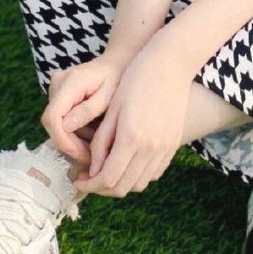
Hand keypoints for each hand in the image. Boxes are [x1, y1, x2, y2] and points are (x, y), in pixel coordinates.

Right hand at [41, 51, 128, 164]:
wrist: (118, 62)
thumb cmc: (119, 77)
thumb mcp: (111, 94)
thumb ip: (89, 110)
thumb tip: (66, 127)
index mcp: (70, 82)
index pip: (53, 117)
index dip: (64, 140)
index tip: (83, 154)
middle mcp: (57, 85)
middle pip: (53, 125)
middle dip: (72, 144)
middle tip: (95, 156)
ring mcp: (55, 90)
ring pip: (57, 126)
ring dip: (76, 139)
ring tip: (100, 139)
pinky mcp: (58, 97)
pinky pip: (62, 121)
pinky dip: (76, 131)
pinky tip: (94, 131)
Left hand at [73, 35, 192, 197]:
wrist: (171, 65)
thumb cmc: (136, 80)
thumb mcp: (112, 109)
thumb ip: (101, 143)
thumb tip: (93, 169)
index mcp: (131, 138)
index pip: (107, 179)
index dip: (89, 185)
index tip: (78, 178)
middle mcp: (151, 148)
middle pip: (123, 187)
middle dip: (101, 188)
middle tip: (88, 178)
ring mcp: (165, 148)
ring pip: (139, 184)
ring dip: (120, 184)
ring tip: (106, 170)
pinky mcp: (174, 144)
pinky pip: (154, 173)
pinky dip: (138, 176)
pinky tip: (127, 162)